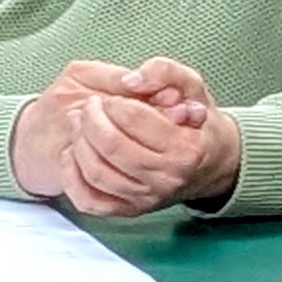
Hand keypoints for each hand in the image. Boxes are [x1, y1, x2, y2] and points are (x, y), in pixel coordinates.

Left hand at [14, 58, 228, 216]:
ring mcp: (147, 197)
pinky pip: (89, 199)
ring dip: (79, 142)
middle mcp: (167, 177)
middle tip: (90, 106)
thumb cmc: (194, 122)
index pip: (133, 119)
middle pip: (112, 146)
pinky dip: (72, 176)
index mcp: (185, 147)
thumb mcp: (191, 87)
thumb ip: (165, 72)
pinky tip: (72, 153)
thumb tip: (131, 80)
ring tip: (79, 123)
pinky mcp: (128, 210)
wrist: (208, 164)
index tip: (112, 98)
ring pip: (97, 172)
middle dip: (91, 119)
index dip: (114, 102)